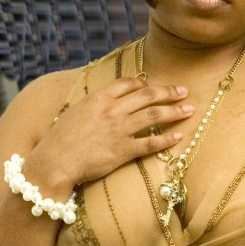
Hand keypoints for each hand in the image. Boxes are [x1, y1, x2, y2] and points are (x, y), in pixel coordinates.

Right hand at [25, 77, 194, 195]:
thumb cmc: (59, 140)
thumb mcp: (75, 113)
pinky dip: (167, 139)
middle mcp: (112, 110)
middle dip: (168, 92)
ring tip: (189, 110)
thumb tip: (103, 103)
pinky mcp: (123, 151)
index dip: (144, 84)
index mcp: (98, 98)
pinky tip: (179, 137)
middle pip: (147, 96)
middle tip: (183, 91)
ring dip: (174, 111)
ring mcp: (119, 130)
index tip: (154, 86)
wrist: (55, 161)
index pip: (128, 84)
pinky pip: (151, 143)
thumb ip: (93, 105)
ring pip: (154, 116)